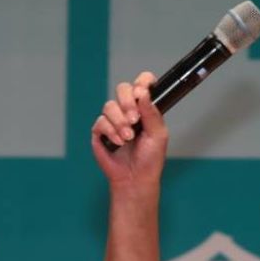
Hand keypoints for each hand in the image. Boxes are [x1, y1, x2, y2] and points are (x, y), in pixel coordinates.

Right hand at [90, 72, 167, 193]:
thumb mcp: (158, 135)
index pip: (142, 85)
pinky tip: (119, 142)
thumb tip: (143, 93)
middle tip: (135, 119)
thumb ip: (152, 113)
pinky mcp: (101, 131)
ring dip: (120, 122)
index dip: (142, 82)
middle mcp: (128, 111)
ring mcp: (113, 120)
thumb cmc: (150, 158)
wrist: (136, 178)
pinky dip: (111, 132)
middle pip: (122, 89)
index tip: (142, 91)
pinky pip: (101, 121)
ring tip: (128, 137)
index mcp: (144, 108)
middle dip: (127, 101)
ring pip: (110, 106)